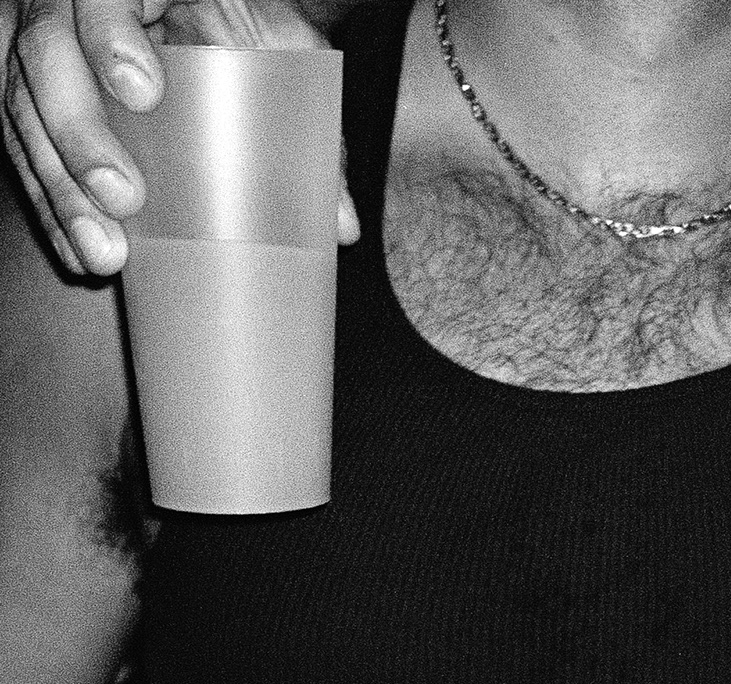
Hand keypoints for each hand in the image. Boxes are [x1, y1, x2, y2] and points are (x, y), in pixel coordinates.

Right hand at [2, 0, 357, 275]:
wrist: (195, 17)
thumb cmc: (238, 32)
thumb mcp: (277, 53)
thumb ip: (308, 121)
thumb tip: (339, 225)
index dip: (109, 37)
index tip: (142, 91)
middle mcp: (71, 7)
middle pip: (47, 59)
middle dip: (80, 136)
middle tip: (123, 199)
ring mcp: (43, 50)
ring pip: (22, 111)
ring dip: (60, 190)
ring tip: (104, 253)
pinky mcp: (30, 96)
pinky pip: (21, 146)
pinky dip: (51, 205)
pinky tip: (77, 252)